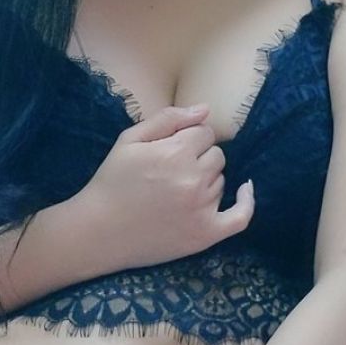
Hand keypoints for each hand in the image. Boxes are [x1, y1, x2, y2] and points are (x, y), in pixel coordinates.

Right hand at [82, 103, 254, 268]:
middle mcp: (194, 179)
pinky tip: (244, 190)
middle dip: (198, 158)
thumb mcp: (129, 140)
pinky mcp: (205, 234)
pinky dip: (246, 202)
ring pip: (221, 181)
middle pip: (216, 155)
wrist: (98, 232)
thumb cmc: (111, 182)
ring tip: (175, 192)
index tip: (171, 149)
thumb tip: (205, 110)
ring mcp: (202, 209)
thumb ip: (168, 119)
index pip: (205, 132)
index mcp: (176, 152)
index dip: (188, 138)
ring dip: (206, 181)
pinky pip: (241, 216)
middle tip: (170, 172)